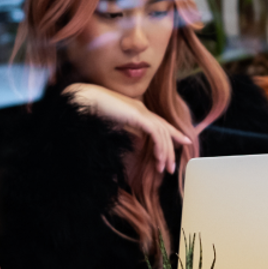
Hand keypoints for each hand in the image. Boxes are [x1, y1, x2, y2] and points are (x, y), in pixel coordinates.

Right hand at [64, 83, 190, 173]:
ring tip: (164, 168)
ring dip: (165, 152)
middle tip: (171, 167)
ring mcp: (141, 111)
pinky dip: (160, 146)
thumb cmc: (91, 112)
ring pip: (162, 133)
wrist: (83, 100)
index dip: (173, 133)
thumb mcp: (112, 125)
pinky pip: (156, 133)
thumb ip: (124, 131)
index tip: (184, 142)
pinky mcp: (138, 115)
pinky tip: (159, 159)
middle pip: (164, 129)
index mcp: (136, 110)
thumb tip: (132, 143)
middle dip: (170, 149)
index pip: (159, 123)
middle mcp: (141, 109)